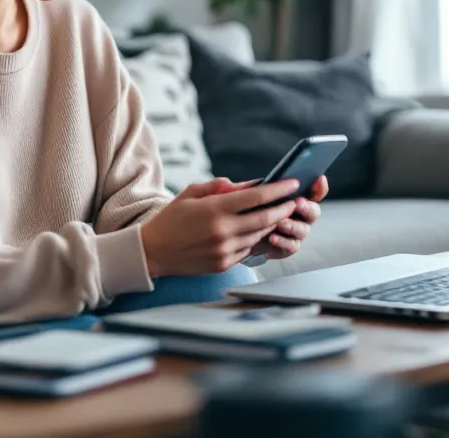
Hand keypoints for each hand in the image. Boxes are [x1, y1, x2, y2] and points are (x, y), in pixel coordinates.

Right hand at [140, 177, 301, 276]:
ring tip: (277, 214)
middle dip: (284, 208)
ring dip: (271, 224)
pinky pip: (248, 250)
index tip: (293, 184)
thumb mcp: (192, 193)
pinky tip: (256, 231)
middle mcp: (223, 231)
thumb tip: (250, 184)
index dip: (278, 190)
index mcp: (214, 209)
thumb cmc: (172, 218)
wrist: (153, 251)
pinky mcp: (224, 264)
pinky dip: (255, 239)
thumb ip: (221, 186)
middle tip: (294, 201)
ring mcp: (225, 250)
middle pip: (265, 218)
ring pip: (260, 235)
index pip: (256, 197)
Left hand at [248, 175, 328, 261]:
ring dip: (292, 225)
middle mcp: (303, 216)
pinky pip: (292, 246)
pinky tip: (272, 237)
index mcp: (299, 200)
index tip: (319, 179)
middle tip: (298, 203)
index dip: (320, 187)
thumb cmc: (256, 210)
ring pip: (303, 230)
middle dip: (307, 207)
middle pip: (314, 212)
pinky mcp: (289, 247)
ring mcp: (298, 233)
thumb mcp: (259, 195)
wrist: (247, 234)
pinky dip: (283, 241)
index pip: (315, 193)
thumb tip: (268, 181)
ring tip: (280, 222)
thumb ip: (266, 188)